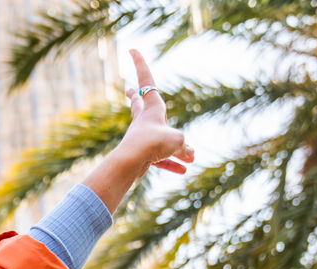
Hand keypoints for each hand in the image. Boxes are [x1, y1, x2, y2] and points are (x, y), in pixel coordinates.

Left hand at [119, 49, 192, 174]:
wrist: (131, 163)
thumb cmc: (154, 143)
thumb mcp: (178, 141)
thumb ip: (185, 146)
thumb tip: (187, 155)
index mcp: (151, 109)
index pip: (146, 81)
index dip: (140, 64)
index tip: (131, 50)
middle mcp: (144, 122)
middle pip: (138, 104)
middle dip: (135, 97)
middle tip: (128, 90)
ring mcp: (142, 139)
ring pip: (154, 135)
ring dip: (168, 140)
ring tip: (182, 150)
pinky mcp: (143, 156)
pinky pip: (159, 159)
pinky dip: (170, 163)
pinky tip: (183, 171)